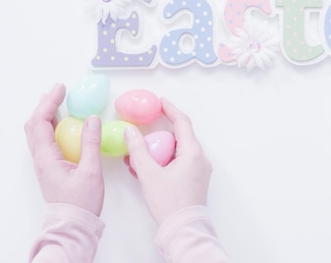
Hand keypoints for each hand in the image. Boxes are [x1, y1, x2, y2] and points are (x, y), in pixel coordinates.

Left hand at [24, 84, 104, 215]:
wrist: (73, 224)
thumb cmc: (82, 202)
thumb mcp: (90, 171)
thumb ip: (90, 143)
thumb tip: (92, 119)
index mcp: (47, 157)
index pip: (42, 122)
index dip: (50, 102)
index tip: (61, 89)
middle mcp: (41, 158)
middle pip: (34, 124)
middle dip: (45, 104)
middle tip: (58, 91)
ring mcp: (44, 163)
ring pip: (37, 132)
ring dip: (45, 114)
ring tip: (57, 102)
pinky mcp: (50, 167)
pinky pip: (45, 140)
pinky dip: (50, 126)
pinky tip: (62, 124)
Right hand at [124, 98, 211, 225]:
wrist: (183, 229)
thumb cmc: (170, 204)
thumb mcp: (149, 174)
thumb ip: (138, 150)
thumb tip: (131, 132)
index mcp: (193, 153)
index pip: (182, 122)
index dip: (170, 109)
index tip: (160, 101)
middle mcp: (200, 159)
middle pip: (180, 137)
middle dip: (160, 132)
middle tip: (145, 127)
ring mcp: (199, 170)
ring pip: (177, 151)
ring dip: (159, 149)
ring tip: (139, 152)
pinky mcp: (194, 180)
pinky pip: (178, 163)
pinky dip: (163, 161)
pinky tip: (145, 167)